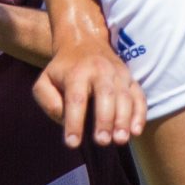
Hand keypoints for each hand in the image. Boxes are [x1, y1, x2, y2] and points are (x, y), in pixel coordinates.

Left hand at [34, 30, 147, 149]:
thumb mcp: (45, 81)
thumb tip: (63, 117)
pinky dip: (139, 113)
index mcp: (76, 73)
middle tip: (102, 141)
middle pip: (105, 94)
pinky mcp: (130, 78)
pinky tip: (136, 131)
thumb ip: (47, 100)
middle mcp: (100, 70)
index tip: (73, 143)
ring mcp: (118, 73)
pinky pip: (139, 96)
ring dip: (124, 119)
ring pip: (124, 96)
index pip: (75, 99)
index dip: (74, 122)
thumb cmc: (63, 69)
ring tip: (120, 139)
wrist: (85, 42)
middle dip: (104, 119)